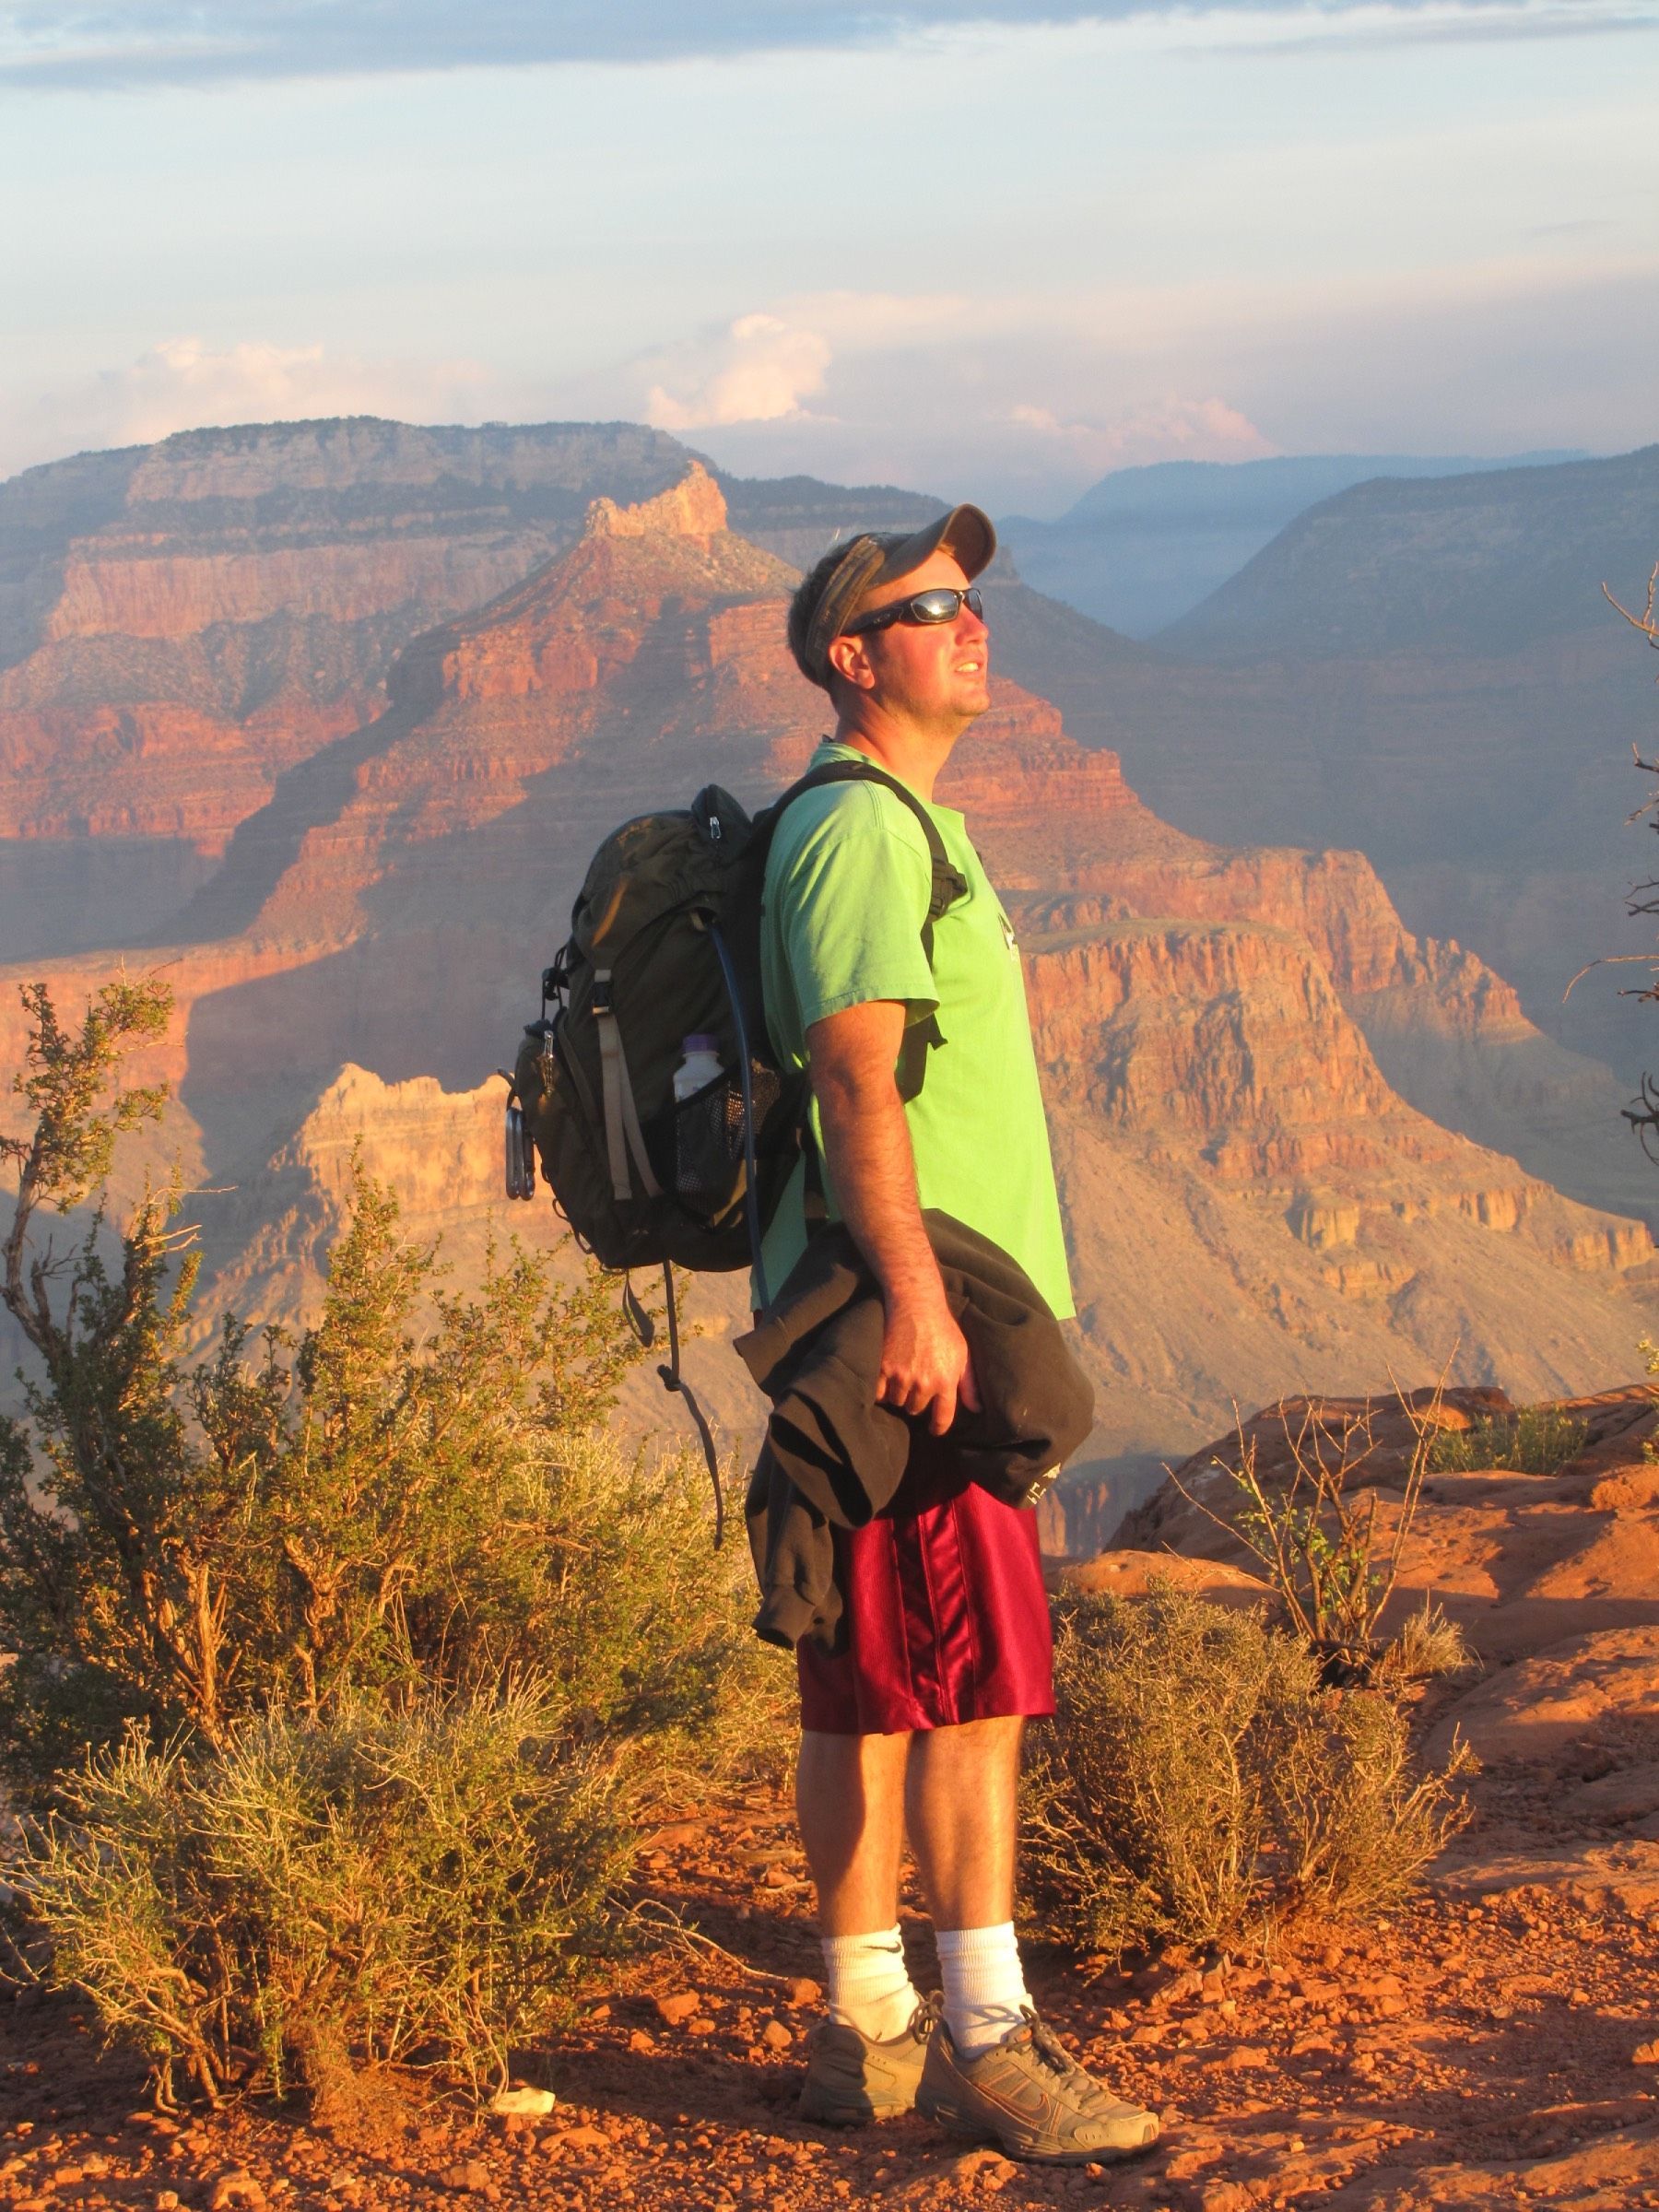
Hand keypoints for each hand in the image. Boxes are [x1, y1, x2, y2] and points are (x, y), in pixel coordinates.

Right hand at [877, 1289, 981, 1436]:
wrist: (916, 1306)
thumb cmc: (943, 1330)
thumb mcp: (963, 1355)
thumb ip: (969, 1385)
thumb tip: (977, 1409)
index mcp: (946, 1381)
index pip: (942, 1418)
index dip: (938, 1427)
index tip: (934, 1429)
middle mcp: (924, 1383)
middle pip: (916, 1410)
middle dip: (917, 1401)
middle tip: (917, 1387)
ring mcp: (902, 1376)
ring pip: (897, 1402)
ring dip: (899, 1395)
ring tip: (902, 1380)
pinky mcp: (883, 1368)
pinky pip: (880, 1393)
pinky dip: (882, 1390)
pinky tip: (887, 1380)